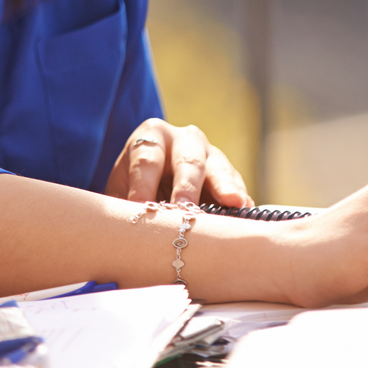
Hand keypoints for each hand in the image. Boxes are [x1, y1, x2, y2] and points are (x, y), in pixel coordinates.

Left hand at [105, 118, 250, 206]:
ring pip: (218, 168)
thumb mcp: (122, 190)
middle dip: (186, 187)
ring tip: (232, 202)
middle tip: (183, 209)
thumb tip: (124, 231)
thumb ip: (122, 205)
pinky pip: (236, 184)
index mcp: (151, 137)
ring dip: (224, 188)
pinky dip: (239, 198)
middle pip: (187, 161)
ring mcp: (210, 154)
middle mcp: (184, 139)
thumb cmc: (134, 187)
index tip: (140, 209)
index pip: (147, 160)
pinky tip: (245, 209)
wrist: (157, 181)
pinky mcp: (229, 174)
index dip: (142, 185)